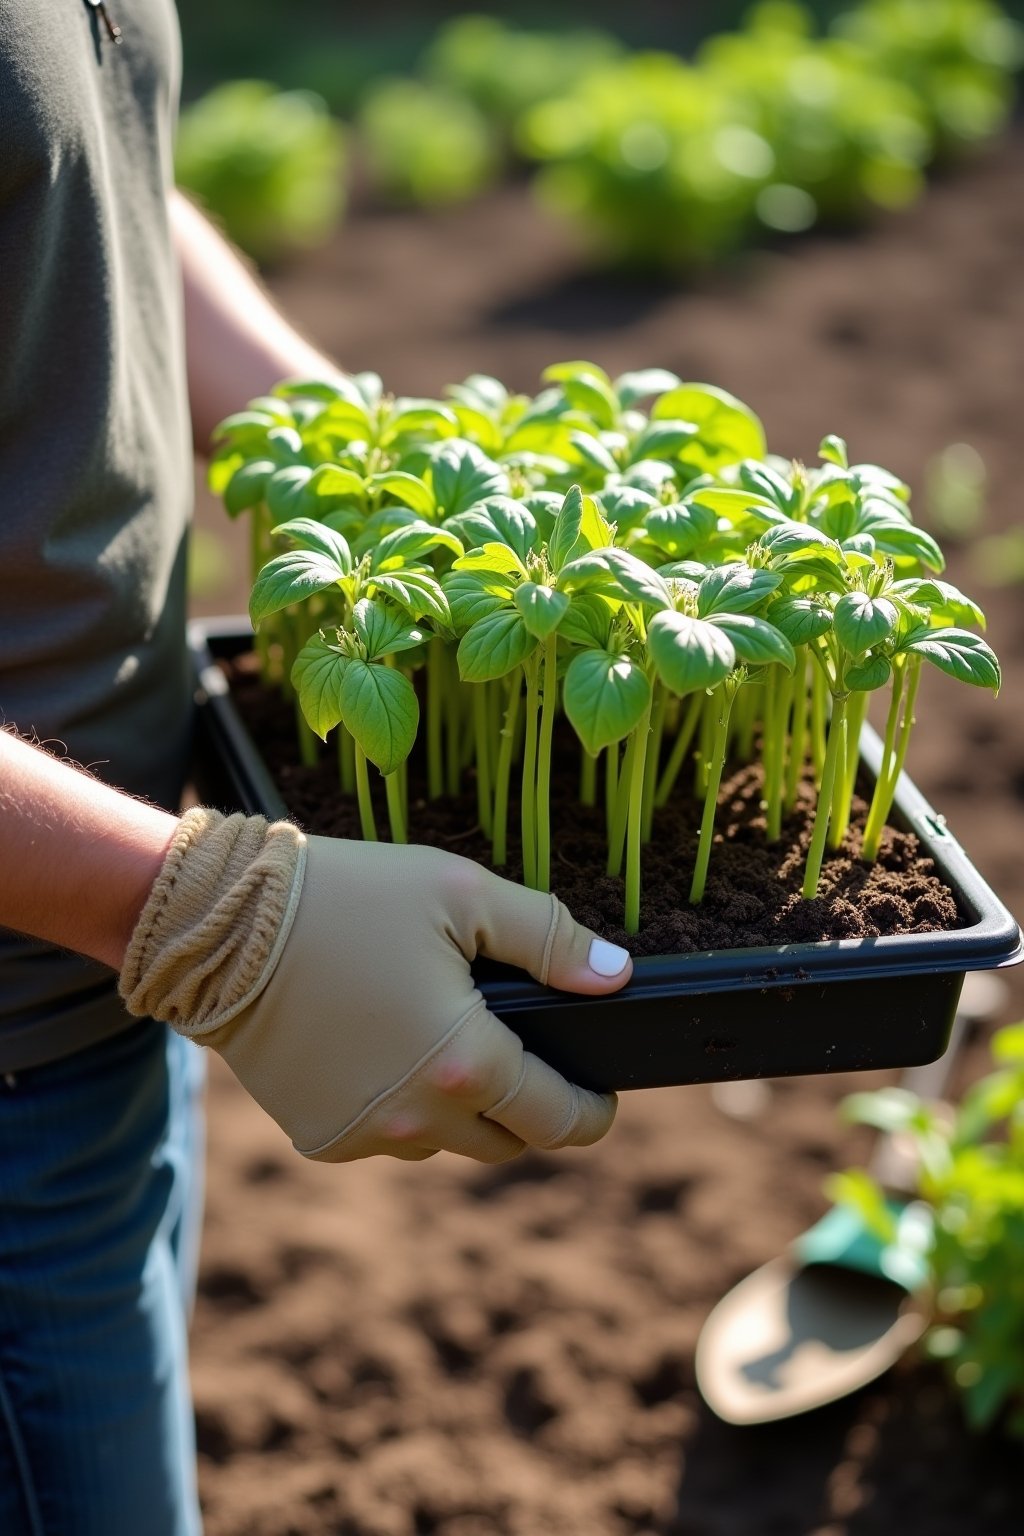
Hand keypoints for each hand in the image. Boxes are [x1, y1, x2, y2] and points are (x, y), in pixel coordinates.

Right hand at [121, 814, 631, 1163]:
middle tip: (518, 1052)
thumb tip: (616, 976)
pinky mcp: (321, 1139)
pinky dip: (399, 1107)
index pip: (559, 1120)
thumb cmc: (347, 898)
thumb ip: (549, 940)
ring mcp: (365, 1135)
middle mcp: (419, 1117)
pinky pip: (387, 1138)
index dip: (590, 1112)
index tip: (599, 1098)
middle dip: (526, 1108)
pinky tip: (384, 1048)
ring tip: (441, 1036)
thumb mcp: (460, 895)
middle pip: (507, 1142)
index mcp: (466, 1061)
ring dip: (458, 1107)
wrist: (222, 925)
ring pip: (444, 1142)